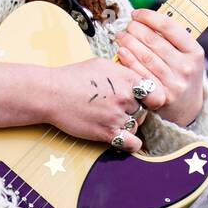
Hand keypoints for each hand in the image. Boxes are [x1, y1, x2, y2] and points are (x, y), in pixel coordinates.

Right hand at [41, 57, 166, 152]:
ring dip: (128, 124)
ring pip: (136, 125)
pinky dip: (130, 143)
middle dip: (135, 110)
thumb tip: (137, 78)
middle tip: (120, 109)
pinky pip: (131, 143)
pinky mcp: (107, 133)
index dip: (152, 97)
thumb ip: (124, 72)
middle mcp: (125, 97)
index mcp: (127, 78)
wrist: (52, 93)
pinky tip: (124, 138)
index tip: (147, 101)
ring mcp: (116, 116)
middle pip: (144, 110)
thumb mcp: (103, 65)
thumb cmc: (74, 77)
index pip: (155, 92)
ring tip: (113, 119)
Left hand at [114, 8, 205, 127]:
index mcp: (195, 52)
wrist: (188, 109)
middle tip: (126, 25)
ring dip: (129, 42)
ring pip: (146, 57)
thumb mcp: (187, 56)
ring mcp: (175, 83)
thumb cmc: (183, 75)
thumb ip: (171, 39)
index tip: (137, 13)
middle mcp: (187, 67)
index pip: (170, 27)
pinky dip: (129, 61)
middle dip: (136, 29)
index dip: (149, 17)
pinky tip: (121, 52)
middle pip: (155, 41)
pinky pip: (141, 74)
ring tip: (120, 36)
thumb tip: (145, 18)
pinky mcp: (161, 96)